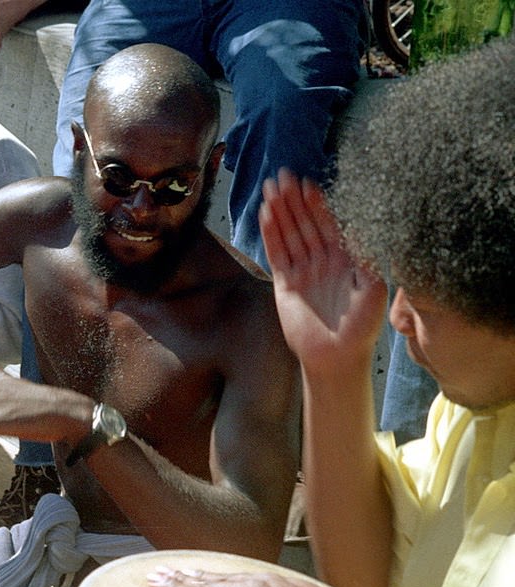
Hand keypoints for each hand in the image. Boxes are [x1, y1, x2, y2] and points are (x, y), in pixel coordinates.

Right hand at [259, 169, 386, 375]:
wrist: (337, 356)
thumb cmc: (362, 327)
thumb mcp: (375, 288)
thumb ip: (368, 258)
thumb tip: (363, 226)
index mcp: (345, 259)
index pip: (329, 224)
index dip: (318, 204)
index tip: (308, 184)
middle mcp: (323, 261)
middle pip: (305, 223)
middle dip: (294, 200)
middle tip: (282, 175)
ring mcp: (303, 271)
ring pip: (289, 234)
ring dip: (279, 211)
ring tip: (270, 189)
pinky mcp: (285, 284)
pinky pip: (277, 254)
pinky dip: (271, 235)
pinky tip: (265, 215)